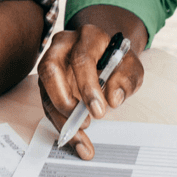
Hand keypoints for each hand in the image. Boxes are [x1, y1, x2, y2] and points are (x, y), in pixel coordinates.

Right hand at [36, 21, 144, 159]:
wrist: (106, 54)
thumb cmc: (118, 59)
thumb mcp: (131, 66)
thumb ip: (126, 79)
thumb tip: (113, 99)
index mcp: (87, 36)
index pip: (81, 58)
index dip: (88, 86)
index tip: (99, 111)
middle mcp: (62, 45)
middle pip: (50, 70)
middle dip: (64, 101)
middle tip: (85, 123)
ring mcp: (50, 62)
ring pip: (45, 90)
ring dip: (60, 118)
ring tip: (81, 140)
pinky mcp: (46, 81)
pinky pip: (47, 104)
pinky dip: (60, 124)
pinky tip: (75, 139)